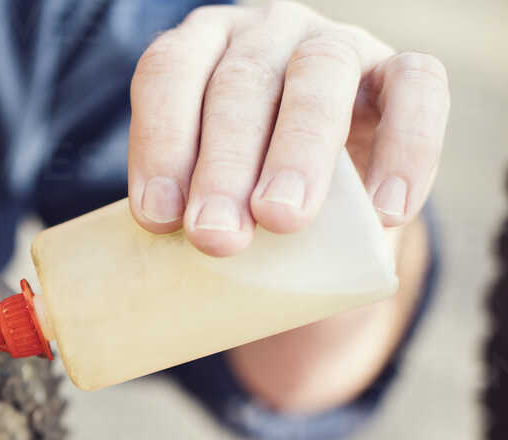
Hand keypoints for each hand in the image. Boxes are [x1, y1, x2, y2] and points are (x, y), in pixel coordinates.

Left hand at [127, 1, 448, 256]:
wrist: (325, 201)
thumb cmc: (242, 195)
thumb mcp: (206, 193)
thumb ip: (191, 211)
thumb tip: (172, 266)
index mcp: (200, 51)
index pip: (168, 75)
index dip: (160, 142)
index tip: (159, 218)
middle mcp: (264, 34)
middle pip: (240, 82)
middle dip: (224, 164)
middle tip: (214, 236)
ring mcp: (336, 42)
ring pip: (321, 72)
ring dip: (297, 150)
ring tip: (282, 220)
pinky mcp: (400, 70)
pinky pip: (417, 87)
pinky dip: (406, 149)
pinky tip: (386, 212)